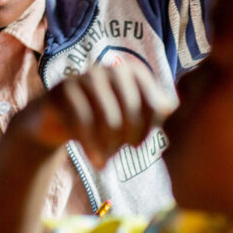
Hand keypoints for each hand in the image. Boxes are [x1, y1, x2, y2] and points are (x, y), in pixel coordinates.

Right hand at [10, 62, 175, 167]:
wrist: (55, 120)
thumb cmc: (99, 119)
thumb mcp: (129, 115)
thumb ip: (155, 111)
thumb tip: (177, 108)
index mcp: (130, 71)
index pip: (153, 103)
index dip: (149, 130)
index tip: (138, 146)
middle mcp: (109, 68)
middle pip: (131, 112)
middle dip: (129, 139)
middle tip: (121, 153)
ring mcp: (84, 77)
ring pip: (108, 119)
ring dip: (110, 147)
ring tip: (108, 159)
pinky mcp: (62, 90)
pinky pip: (82, 123)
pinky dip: (92, 148)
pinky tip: (97, 164)